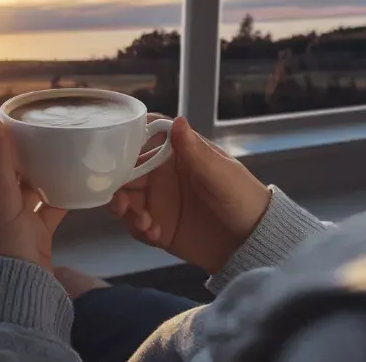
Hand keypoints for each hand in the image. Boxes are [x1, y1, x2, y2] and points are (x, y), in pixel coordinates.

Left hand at [0, 110, 66, 270]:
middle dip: (31, 146)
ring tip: (68, 148)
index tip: (29, 115)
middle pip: (11, 162)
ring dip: (47, 167)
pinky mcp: (34, 227)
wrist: (17, 293)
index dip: (4, 129)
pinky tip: (79, 179)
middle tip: (54, 128)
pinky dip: (63, 192)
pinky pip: (50, 202)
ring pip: (32, 180)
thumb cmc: (0, 246)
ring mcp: (14, 213)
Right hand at [110, 115, 270, 273]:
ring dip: (126, 209)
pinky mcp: (158, 227)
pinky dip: (139, 229)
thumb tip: (177, 121)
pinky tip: (155, 234)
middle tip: (122, 201)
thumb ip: (195, 151)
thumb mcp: (221, 174)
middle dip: (118, 183)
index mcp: (176, 154)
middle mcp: (162, 175)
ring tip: (143, 222)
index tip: (112, 149)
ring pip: (126, 199)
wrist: (253, 243)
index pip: (143, 139)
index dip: (125, 140)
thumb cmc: (243, 198)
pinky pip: (136, 226)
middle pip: (126, 171)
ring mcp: (158, 201)